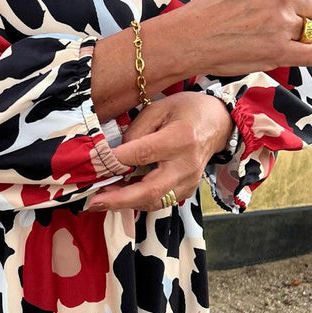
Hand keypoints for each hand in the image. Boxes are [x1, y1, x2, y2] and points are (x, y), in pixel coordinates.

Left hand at [85, 91, 232, 212]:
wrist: (218, 123)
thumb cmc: (186, 111)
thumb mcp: (159, 108)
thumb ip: (136, 131)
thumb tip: (115, 155)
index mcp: (180, 138)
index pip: (142, 153)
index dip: (116, 161)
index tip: (93, 165)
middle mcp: (186, 165)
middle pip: (150, 190)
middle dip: (118, 199)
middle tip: (93, 201)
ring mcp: (189, 182)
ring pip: (153, 201)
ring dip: (124, 203)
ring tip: (101, 199)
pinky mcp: (187, 191)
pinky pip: (159, 201)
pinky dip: (138, 202)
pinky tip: (120, 196)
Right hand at [169, 0, 311, 77]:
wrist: (188, 37)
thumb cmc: (208, 13)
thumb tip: (291, 0)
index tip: (296, 3)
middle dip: (305, 17)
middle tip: (288, 26)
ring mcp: (282, 22)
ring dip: (302, 37)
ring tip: (283, 41)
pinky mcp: (279, 50)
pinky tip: (309, 55)